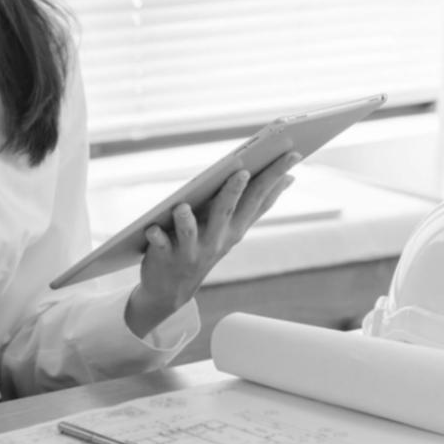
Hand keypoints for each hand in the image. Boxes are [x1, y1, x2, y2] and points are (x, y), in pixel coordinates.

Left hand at [124, 151, 300, 337]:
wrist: (172, 289)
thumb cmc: (206, 246)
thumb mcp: (234, 229)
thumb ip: (257, 205)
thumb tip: (290, 178)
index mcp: (235, 228)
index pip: (259, 199)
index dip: (275, 177)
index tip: (292, 154)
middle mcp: (216, 239)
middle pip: (226, 211)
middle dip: (235, 192)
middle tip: (242, 172)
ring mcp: (191, 249)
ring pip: (189, 231)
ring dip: (185, 221)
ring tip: (182, 208)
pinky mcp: (165, 256)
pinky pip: (159, 245)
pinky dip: (155, 237)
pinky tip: (150, 230)